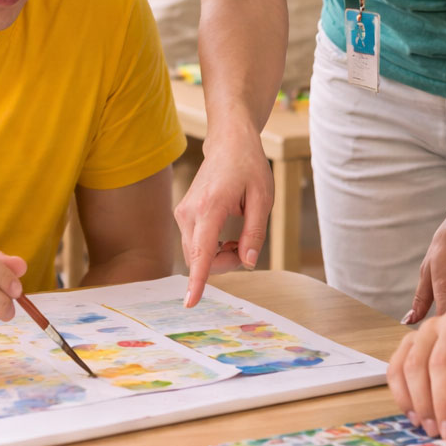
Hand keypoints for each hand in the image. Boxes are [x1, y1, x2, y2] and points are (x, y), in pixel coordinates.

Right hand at [176, 126, 272, 306]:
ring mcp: (182, 213)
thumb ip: (255, 232)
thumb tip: (248, 262)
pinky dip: (211, 249)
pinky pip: (195, 245)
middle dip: (224, 263)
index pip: (202, 252)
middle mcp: (189, 212)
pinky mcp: (183, 215)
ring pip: (196, 254)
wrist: (228, 142)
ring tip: (239, 237)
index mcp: (210, 207)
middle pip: (200, 259)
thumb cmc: (248, 166)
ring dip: (218, 256)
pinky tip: (227, 235)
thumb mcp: (263, 198)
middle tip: (246, 246)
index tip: (191, 302)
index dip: (198, 280)